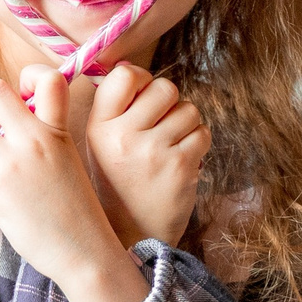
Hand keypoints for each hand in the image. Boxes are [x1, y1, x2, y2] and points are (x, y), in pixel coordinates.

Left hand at [0, 69, 147, 301]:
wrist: (85, 251)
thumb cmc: (76, 210)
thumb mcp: (68, 160)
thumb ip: (44, 136)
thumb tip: (5, 124)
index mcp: (57, 129)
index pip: (48, 78)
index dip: (28, 78)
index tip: (22, 99)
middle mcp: (36, 139)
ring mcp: (14, 162)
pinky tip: (0, 205)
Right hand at [80, 64, 207, 250]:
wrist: (132, 235)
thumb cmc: (118, 182)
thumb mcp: (99, 143)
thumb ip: (113, 107)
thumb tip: (130, 66)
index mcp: (99, 126)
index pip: (125, 74)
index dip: (141, 78)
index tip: (142, 96)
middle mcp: (124, 136)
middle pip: (165, 87)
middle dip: (169, 102)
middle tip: (160, 124)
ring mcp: (154, 151)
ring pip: (189, 109)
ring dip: (185, 123)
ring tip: (170, 145)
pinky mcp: (181, 166)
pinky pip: (202, 133)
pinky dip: (197, 142)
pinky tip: (182, 158)